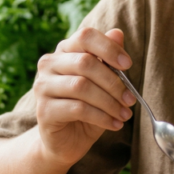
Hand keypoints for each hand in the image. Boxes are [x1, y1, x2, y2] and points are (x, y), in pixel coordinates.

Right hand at [34, 27, 135, 165]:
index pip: (85, 36)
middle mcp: (49, 64)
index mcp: (64, 50)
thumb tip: (118, 33)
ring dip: (109, 102)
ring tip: (124, 115)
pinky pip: (78, 109)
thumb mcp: (103, 84)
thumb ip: (108, 59)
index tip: (128, 64)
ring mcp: (43, 86)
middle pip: (85, 63)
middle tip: (130, 99)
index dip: (108, 47)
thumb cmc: (87, 107)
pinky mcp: (44, 110)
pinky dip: (102, 117)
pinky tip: (114, 124)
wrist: (66, 140)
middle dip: (113, 82)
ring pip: (81, 87)